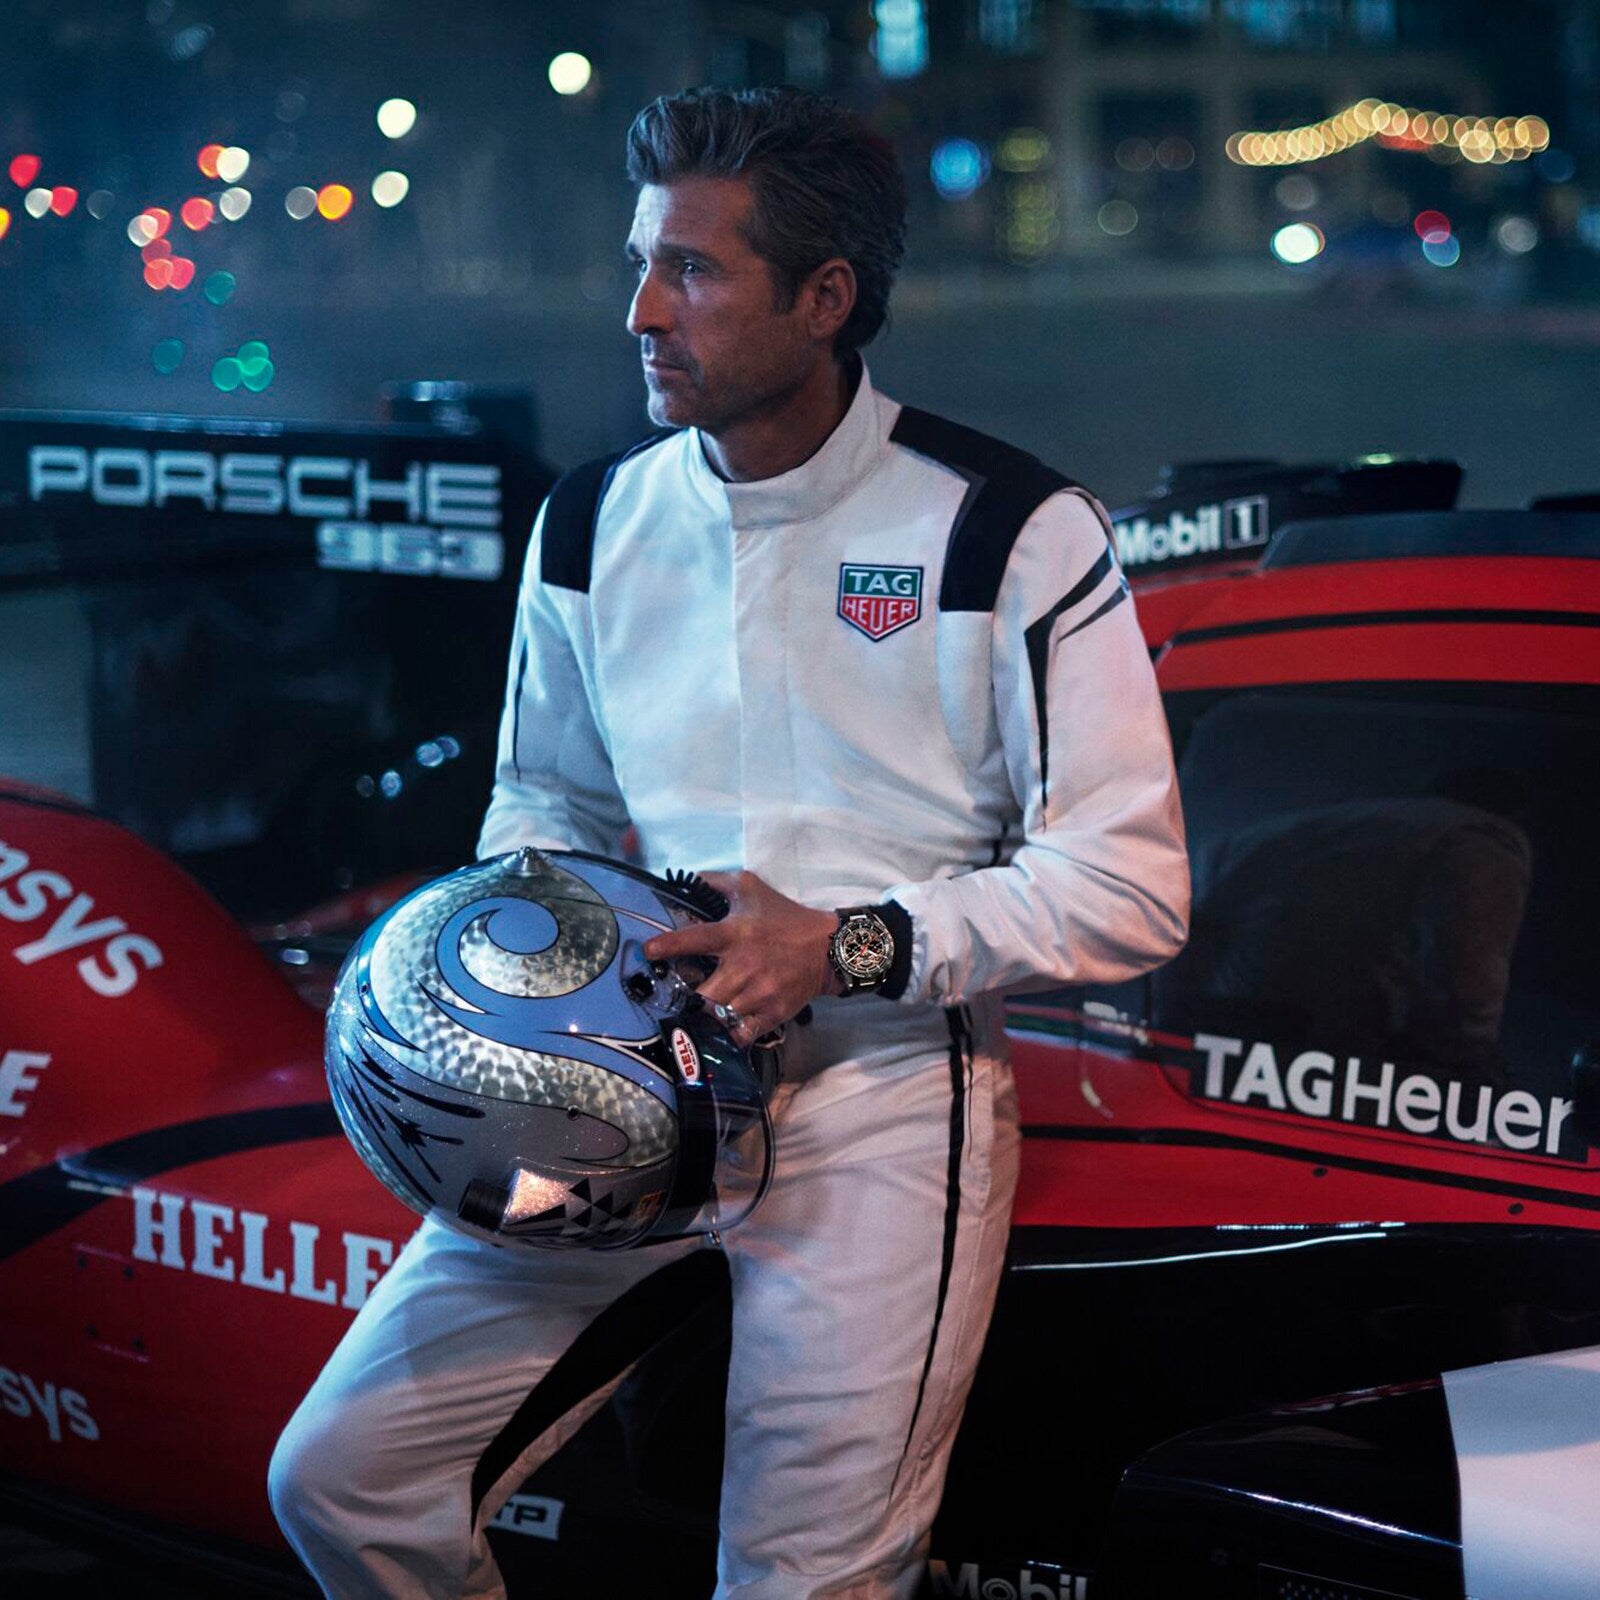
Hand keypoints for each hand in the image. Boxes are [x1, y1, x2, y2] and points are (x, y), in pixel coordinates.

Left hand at [643, 870, 838, 1047]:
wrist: (827, 948)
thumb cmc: (785, 918)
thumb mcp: (752, 889)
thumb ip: (717, 882)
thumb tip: (688, 879)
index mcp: (736, 934)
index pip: (695, 939)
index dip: (668, 945)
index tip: (648, 951)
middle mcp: (744, 966)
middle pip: (703, 993)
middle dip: (689, 997)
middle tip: (680, 996)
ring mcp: (759, 993)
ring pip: (719, 1016)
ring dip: (707, 1016)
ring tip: (699, 1013)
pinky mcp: (772, 1013)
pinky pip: (741, 1034)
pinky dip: (728, 1035)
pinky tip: (723, 1030)